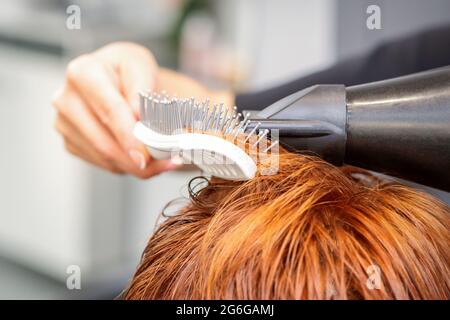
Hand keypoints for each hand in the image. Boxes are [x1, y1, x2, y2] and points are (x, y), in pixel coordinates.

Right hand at [52, 42, 232, 177]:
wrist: (129, 86)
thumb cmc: (142, 76)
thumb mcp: (150, 73)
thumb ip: (148, 97)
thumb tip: (148, 129)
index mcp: (86, 70)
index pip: (110, 108)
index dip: (132, 134)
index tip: (149, 153)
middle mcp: (67, 95)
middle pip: (103, 138)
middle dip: (138, 156)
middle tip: (164, 163)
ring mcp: (65, 120)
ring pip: (103, 156)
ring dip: (136, 165)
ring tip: (162, 161)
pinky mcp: (71, 140)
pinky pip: (100, 163)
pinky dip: (125, 167)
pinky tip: (142, 159)